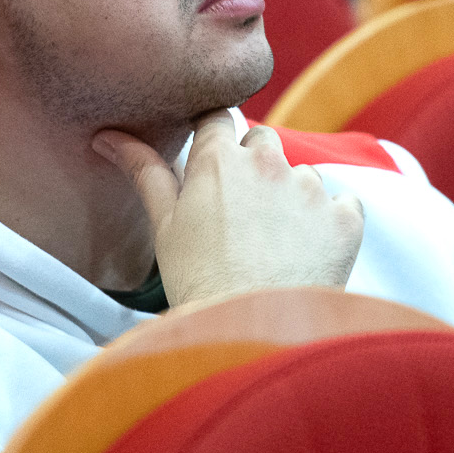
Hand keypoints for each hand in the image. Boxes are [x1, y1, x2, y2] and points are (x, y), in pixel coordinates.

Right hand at [94, 111, 363, 306]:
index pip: (219, 117)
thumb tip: (108, 136)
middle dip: (254, 167)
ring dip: (292, 196)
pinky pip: (342, 205)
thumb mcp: (164, 226)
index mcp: (219, 158)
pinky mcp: (346, 218)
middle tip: (241, 215)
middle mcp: (269, 161)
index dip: (217, 142)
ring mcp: (311, 188)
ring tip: (275, 246)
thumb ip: (143, 171)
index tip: (213, 168)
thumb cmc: (197, 283)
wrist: (253, 335)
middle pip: (263, 141)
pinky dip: (330, 224)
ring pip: (303, 175)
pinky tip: (309, 255)